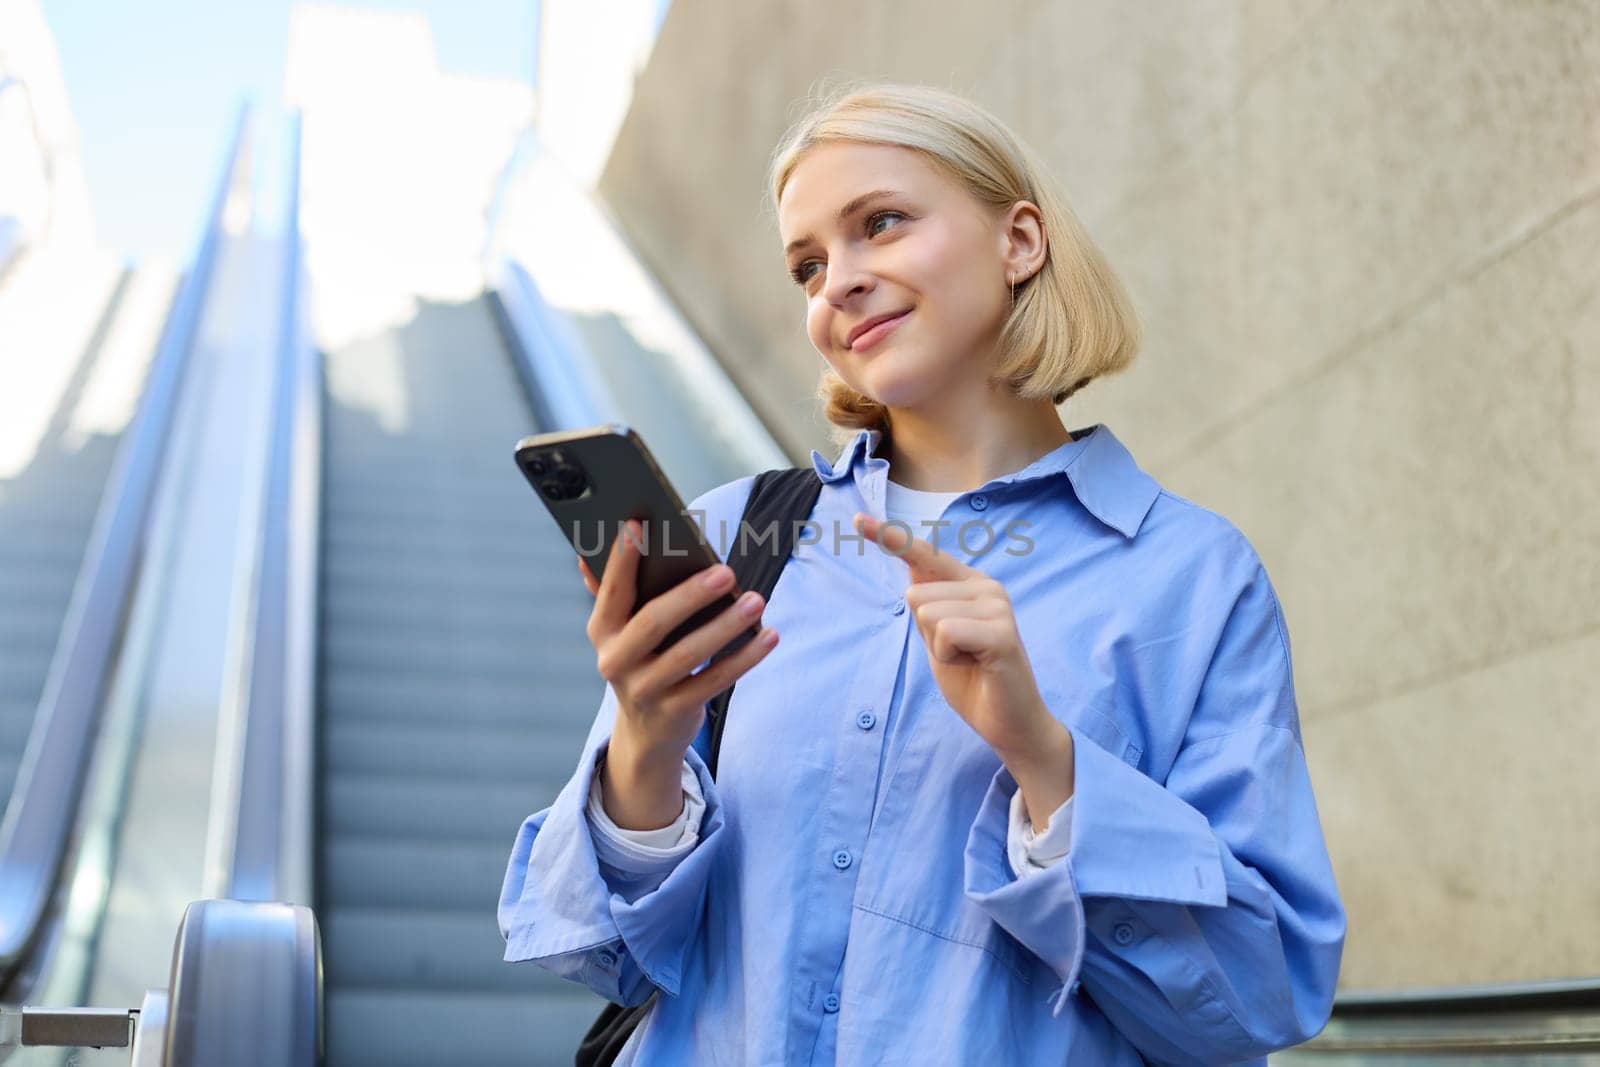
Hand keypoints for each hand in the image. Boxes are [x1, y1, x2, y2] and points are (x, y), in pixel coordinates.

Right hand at [579, 519, 778, 769]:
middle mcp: (615, 661)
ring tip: (756, 600)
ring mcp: (644, 690)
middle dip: (690, 595)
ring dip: (726, 625)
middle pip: (654, 623)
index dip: (622, 559)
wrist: (645, 733)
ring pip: (689, 654)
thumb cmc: (643, 660)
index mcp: (602, 630)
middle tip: (726, 571)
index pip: (611, 590)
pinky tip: (769, 635)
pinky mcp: (675, 712)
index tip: (639, 524)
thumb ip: (616, 592)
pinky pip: (715, 681)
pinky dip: (744, 657)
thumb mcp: (624, 631)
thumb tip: (591, 549)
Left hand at [853, 512, 1068, 780]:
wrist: (1010, 722)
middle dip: (925, 634)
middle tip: (959, 655)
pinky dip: (949, 657)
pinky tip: (975, 666)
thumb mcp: (938, 636)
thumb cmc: (973, 679)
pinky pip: (945, 631)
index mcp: (971, 584)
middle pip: (915, 593)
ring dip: (938, 648)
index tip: (858, 520)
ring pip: (927, 613)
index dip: (890, 537)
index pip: (924, 554)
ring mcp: (997, 607)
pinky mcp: (1001, 632)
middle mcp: (987, 587)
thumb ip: (928, 602)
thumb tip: (911, 561)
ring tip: (968, 660)